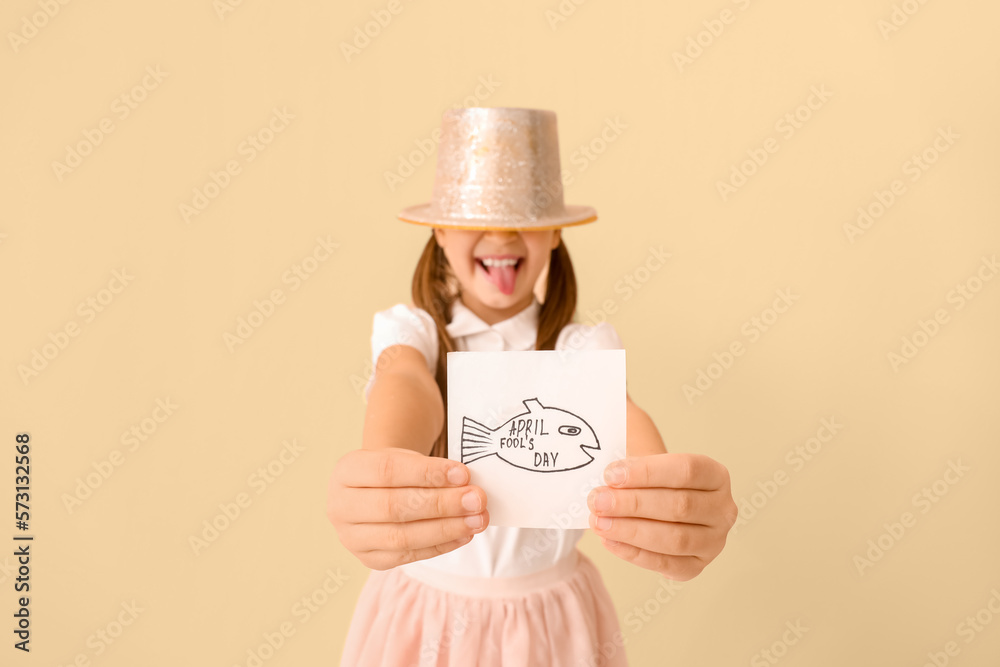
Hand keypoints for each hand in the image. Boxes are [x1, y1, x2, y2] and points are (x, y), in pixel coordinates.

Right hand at [328, 447, 489, 569]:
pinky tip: (464, 534)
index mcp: (347, 471)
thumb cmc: (393, 472)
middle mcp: (341, 506)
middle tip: (477, 499)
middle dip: (441, 504)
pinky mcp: (370, 559)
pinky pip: (408, 556)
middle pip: (394, 507)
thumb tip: (467, 488)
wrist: (372, 493)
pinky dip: (440, 545)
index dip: (427, 473)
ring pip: (401, 537)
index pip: (388, 471)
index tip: (463, 474)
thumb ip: (430, 470)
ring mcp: (352, 537)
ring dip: (445, 529)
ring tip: (476, 519)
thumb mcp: (403, 458)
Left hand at [587, 453, 736, 580]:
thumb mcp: (645, 462)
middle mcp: (723, 510)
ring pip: (674, 538)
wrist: (657, 502)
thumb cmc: (650, 480)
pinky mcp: (696, 566)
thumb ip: (631, 467)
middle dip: (633, 504)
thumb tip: (608, 478)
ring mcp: (713, 542)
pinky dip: (634, 553)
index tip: (610, 474)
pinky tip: (609, 541)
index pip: (686, 470)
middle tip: (598, 501)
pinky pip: (666, 564)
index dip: (647, 472)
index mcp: (716, 475)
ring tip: (599, 522)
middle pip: (680, 505)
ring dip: (631, 531)